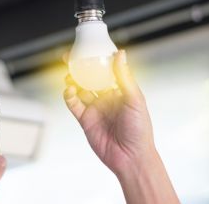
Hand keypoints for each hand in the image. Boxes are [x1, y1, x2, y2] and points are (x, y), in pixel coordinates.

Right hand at [64, 50, 153, 173]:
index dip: (95, 60)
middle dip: (79, 68)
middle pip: (89, 78)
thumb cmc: (140, 130)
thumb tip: (120, 54)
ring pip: (79, 89)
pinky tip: (69, 91)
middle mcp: (106, 98)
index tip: (86, 49)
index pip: (105, 71)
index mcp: (119, 91)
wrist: (131, 157)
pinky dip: (69, 96)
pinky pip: (73, 104)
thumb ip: (124, 77)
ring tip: (68, 75)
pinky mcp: (85, 120)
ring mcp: (94, 108)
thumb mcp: (135, 99)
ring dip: (72, 81)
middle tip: (69, 58)